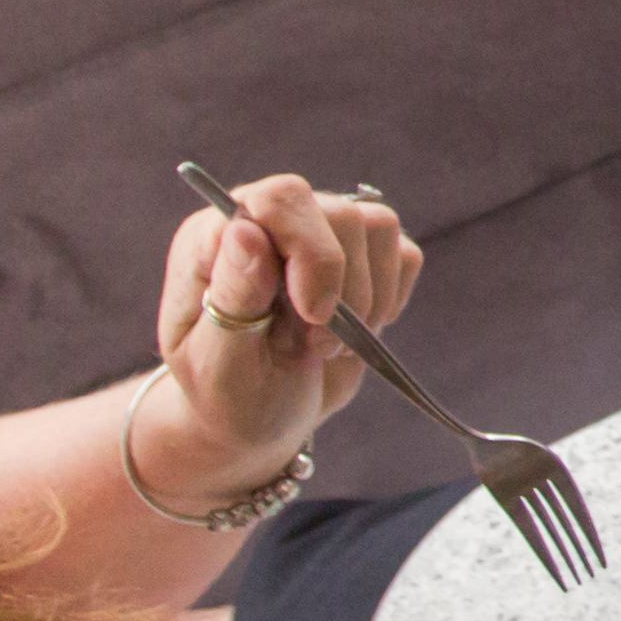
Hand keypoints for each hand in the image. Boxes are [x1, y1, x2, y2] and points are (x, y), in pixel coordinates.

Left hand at [151, 176, 420, 490]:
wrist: (259, 419)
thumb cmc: (226, 396)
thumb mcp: (218, 366)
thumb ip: (232, 298)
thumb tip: (246, 230)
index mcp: (215, 239)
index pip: (278, 201)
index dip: (311, 253)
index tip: (314, 316)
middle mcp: (268, 224)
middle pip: (340, 212)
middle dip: (345, 289)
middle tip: (319, 346)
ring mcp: (317, 236)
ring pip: (378, 226)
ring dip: (368, 299)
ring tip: (330, 345)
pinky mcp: (361, 258)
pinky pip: (404, 253)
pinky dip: (391, 299)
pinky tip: (358, 333)